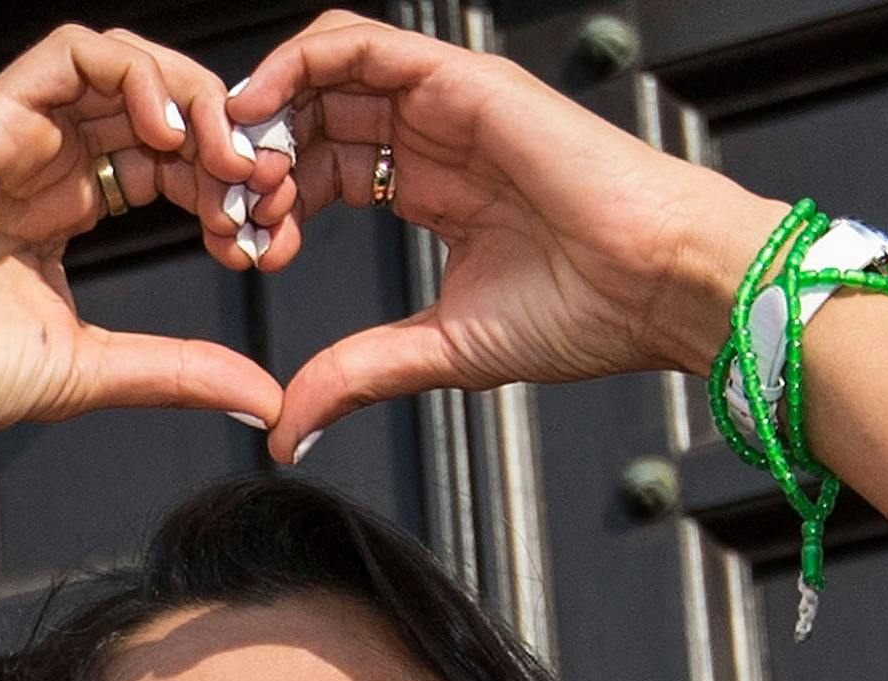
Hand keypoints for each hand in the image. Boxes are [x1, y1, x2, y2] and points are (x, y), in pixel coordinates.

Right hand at [0, 25, 306, 467]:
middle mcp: (43, 163)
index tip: (257, 231)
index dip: (221, 184)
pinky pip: (72, 54)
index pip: (165, 163)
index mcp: (63, 210)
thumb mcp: (92, 371)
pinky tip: (168, 131)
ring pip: (123, 66)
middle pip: (155, 108)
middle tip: (261, 185)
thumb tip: (262, 398)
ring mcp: (16, 135)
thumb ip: (178, 372)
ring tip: (225, 154)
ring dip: (190, 95)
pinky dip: (133, 74)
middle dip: (222, 136)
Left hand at [222, 10, 790, 462]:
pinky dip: (297, 64)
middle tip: (230, 208)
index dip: (274, 201)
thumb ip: (357, 375)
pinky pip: (360, 44)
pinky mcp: (461, 79)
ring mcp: (447, 103)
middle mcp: (436, 137)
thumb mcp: (439, 350)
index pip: (325, 167)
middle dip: (258, 156)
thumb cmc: (586, 311)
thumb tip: (287, 429)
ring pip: (327, 70)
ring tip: (238, 160)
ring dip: (269, 107)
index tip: (249, 249)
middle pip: (315, 116)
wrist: (657, 284)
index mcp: (433, 188)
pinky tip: (260, 106)